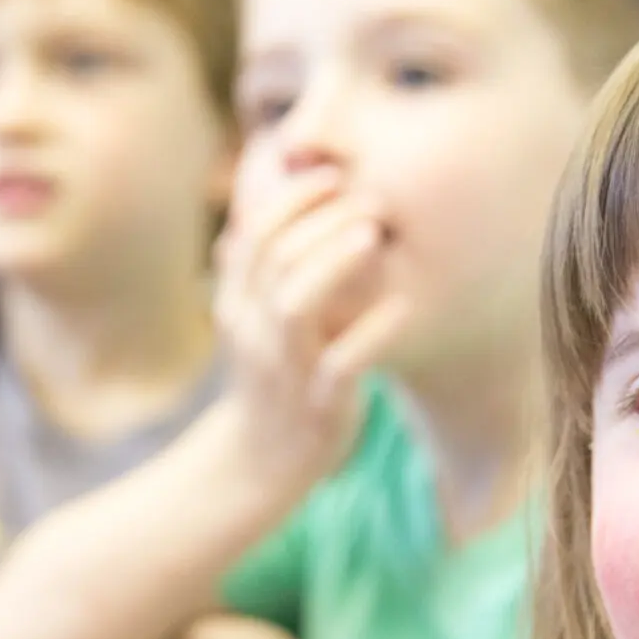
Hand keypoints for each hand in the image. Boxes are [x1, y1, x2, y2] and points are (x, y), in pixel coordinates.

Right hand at [214, 167, 411, 499]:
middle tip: (370, 199)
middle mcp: (253, 332)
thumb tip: (241, 223)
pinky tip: (402, 308)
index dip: (292, 197)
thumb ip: (250, 277)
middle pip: (274, 257)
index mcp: (236, 304)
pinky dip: (372, 334)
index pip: (253, 232)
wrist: (262, 463)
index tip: (334, 176)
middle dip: (320, 218)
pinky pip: (340, 365)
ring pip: (295, 302)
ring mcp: (284, 369)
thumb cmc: (270, 380)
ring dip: (335, 261)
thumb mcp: (251, 325)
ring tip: (373, 235)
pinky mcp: (319, 406)